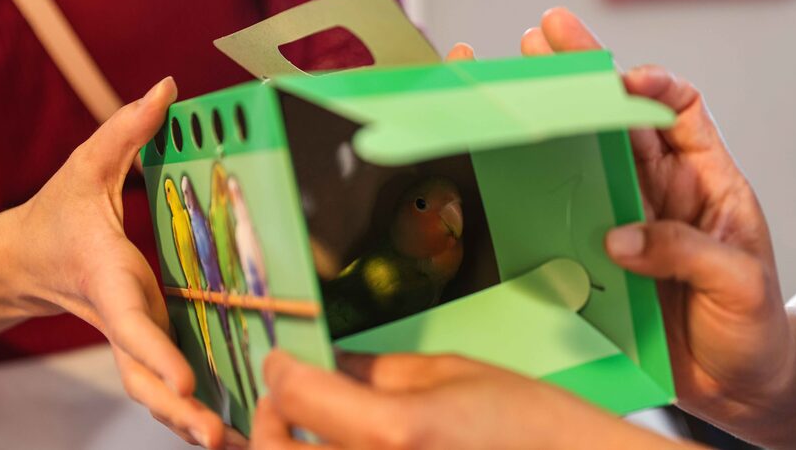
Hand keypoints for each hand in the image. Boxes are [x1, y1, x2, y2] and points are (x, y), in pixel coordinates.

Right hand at [0, 77, 244, 448]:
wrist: (20, 262)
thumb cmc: (54, 219)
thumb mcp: (85, 168)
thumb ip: (128, 130)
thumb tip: (167, 86)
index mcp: (108, 279)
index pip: (130, 322)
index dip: (157, 353)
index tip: (187, 384)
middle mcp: (122, 316)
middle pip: (143, 376)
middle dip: (177, 410)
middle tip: (218, 437)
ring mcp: (132, 335)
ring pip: (152, 389)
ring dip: (185, 420)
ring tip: (233, 444)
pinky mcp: (144, 339)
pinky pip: (162, 379)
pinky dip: (188, 406)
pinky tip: (229, 426)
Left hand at [251, 351, 694, 448]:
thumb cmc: (527, 422)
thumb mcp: (449, 373)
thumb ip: (376, 369)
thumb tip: (329, 361)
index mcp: (393, 430)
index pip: (297, 393)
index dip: (281, 367)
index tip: (283, 355)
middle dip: (267, 418)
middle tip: (280, 395)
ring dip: (287, 445)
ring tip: (301, 422)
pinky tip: (340, 441)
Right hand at [521, 10, 795, 445]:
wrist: (735, 386)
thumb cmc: (753, 325)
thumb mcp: (740, 282)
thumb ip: (686, 253)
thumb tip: (617, 238)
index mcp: (702, 179)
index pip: (678, 109)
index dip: (651, 84)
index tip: (622, 77)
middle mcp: (654, 190)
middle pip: (612, 118)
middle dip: (578, 72)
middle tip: (541, 34)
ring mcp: (620, 219)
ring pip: (577, 159)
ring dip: (544, 119)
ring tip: (508, 75)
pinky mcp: (593, 256)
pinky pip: (558, 218)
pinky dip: (528, 190)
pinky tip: (499, 159)